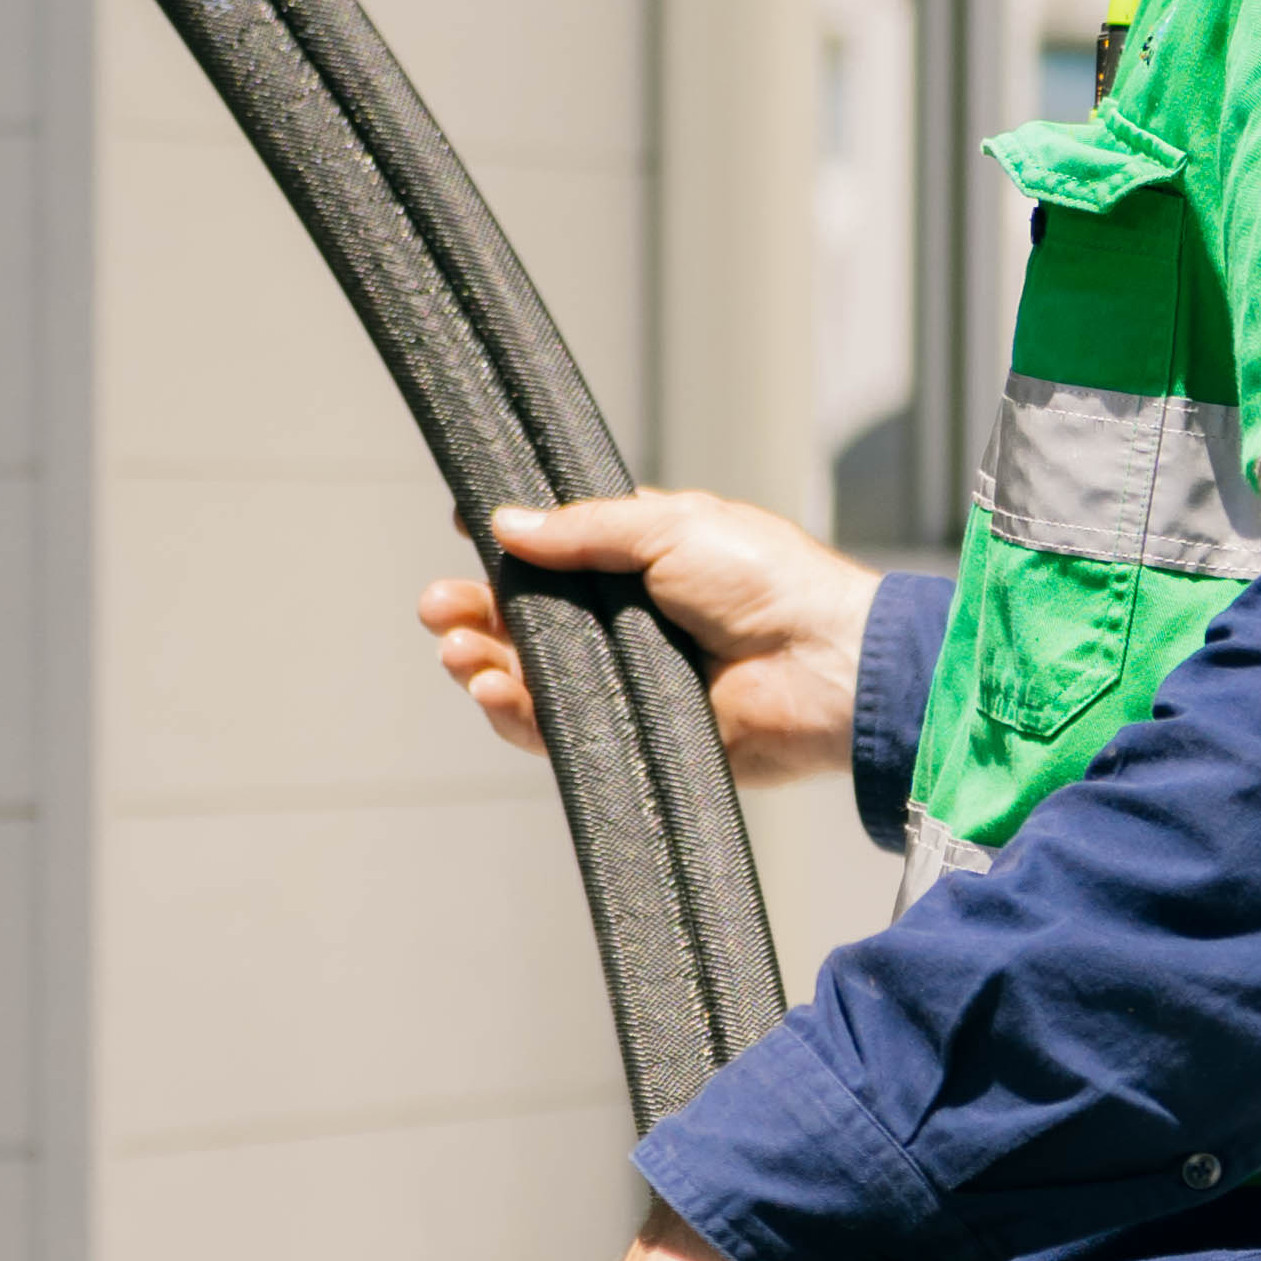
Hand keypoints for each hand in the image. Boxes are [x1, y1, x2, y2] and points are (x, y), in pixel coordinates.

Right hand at [423, 485, 882, 792]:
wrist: (824, 668)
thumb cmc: (772, 584)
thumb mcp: (669, 526)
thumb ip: (582, 530)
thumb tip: (504, 524)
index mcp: (640, 560)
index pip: (554, 555)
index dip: (505, 550)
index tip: (462, 539)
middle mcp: (626, 621)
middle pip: (526, 620)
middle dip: (474, 613)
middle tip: (436, 607)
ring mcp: (625, 681)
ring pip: (530, 677)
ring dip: (484, 663)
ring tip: (459, 652)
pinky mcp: (630, 737)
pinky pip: (554, 732)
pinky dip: (515, 713)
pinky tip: (493, 690)